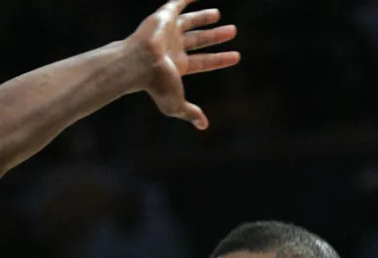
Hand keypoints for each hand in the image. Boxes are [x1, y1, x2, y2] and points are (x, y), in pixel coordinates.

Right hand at [126, 0, 240, 129]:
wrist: (140, 63)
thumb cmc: (155, 84)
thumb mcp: (175, 104)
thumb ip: (190, 113)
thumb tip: (203, 126)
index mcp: (178, 66)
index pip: (204, 62)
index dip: (220, 60)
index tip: (237, 57)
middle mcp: (174, 48)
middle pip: (200, 40)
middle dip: (216, 36)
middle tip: (233, 31)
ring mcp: (168, 32)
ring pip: (190, 23)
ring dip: (204, 18)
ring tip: (218, 15)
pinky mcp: (163, 18)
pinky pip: (176, 3)